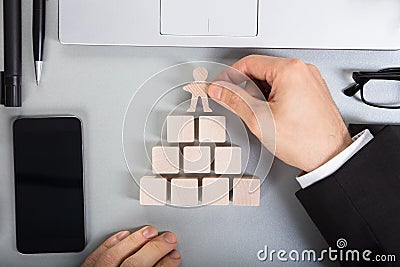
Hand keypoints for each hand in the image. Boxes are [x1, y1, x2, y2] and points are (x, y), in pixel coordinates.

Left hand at [81, 226, 180, 266]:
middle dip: (154, 248)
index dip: (166, 263)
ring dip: (134, 241)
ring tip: (150, 231)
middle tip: (170, 238)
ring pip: (113, 256)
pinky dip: (111, 243)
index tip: (175, 254)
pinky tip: (123, 235)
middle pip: (134, 264)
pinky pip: (95, 256)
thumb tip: (170, 260)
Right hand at [208, 55, 351, 171]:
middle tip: (240, 107)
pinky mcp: (312, 90)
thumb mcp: (259, 119)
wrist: (331, 156)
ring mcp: (309, 80)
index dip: (229, 76)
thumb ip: (234, 100)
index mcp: (290, 70)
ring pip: (272, 80)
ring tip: (261, 116)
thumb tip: (219, 90)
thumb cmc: (305, 140)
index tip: (221, 87)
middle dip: (246, 88)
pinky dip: (273, 98)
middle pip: (260, 70)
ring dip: (259, 95)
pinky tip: (273, 116)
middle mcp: (302, 70)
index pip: (248, 63)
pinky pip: (285, 87)